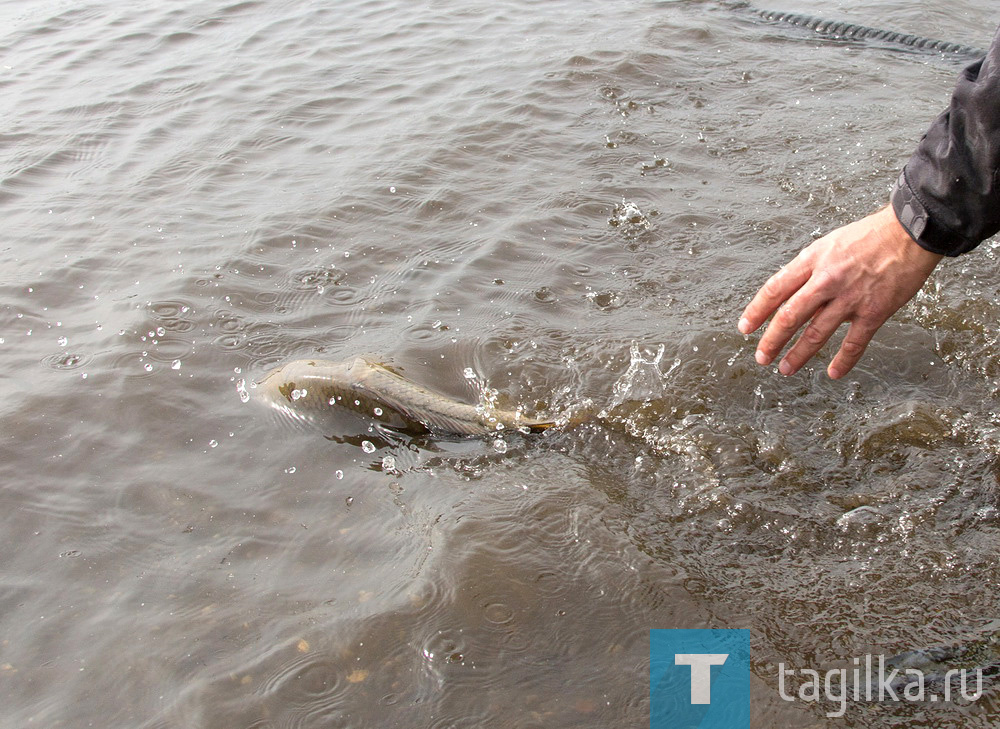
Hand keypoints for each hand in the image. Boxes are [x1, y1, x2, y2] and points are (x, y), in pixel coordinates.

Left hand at [738, 206, 942, 378]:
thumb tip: (789, 295)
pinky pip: (855, 343)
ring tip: (785, 368)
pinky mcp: (875, 311)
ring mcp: (850, 298)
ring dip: (798, 355)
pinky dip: (843, 361)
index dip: (756, 311)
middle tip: (761, 357)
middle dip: (772, 340)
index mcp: (812, 260)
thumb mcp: (828, 244)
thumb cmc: (869, 236)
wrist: (910, 232)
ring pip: (816, 333)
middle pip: (790, 316)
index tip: (745, 328)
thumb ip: (809, 270)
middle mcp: (827, 280)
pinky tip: (833, 373)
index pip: (775, 289)